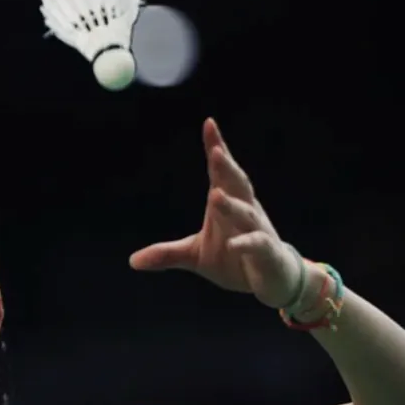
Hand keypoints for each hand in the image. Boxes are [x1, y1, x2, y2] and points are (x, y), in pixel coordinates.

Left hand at [129, 118, 301, 309]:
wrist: (272, 280)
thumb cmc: (234, 259)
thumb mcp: (195, 256)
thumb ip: (166, 254)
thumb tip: (132, 261)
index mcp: (227, 203)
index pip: (220, 172)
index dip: (216, 147)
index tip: (209, 123)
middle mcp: (245, 210)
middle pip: (237, 184)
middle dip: (226, 168)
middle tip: (215, 151)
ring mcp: (258, 230)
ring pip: (246, 213)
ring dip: (231, 205)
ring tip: (215, 195)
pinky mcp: (267, 252)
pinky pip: (257, 244)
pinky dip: (245, 243)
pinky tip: (232, 244)